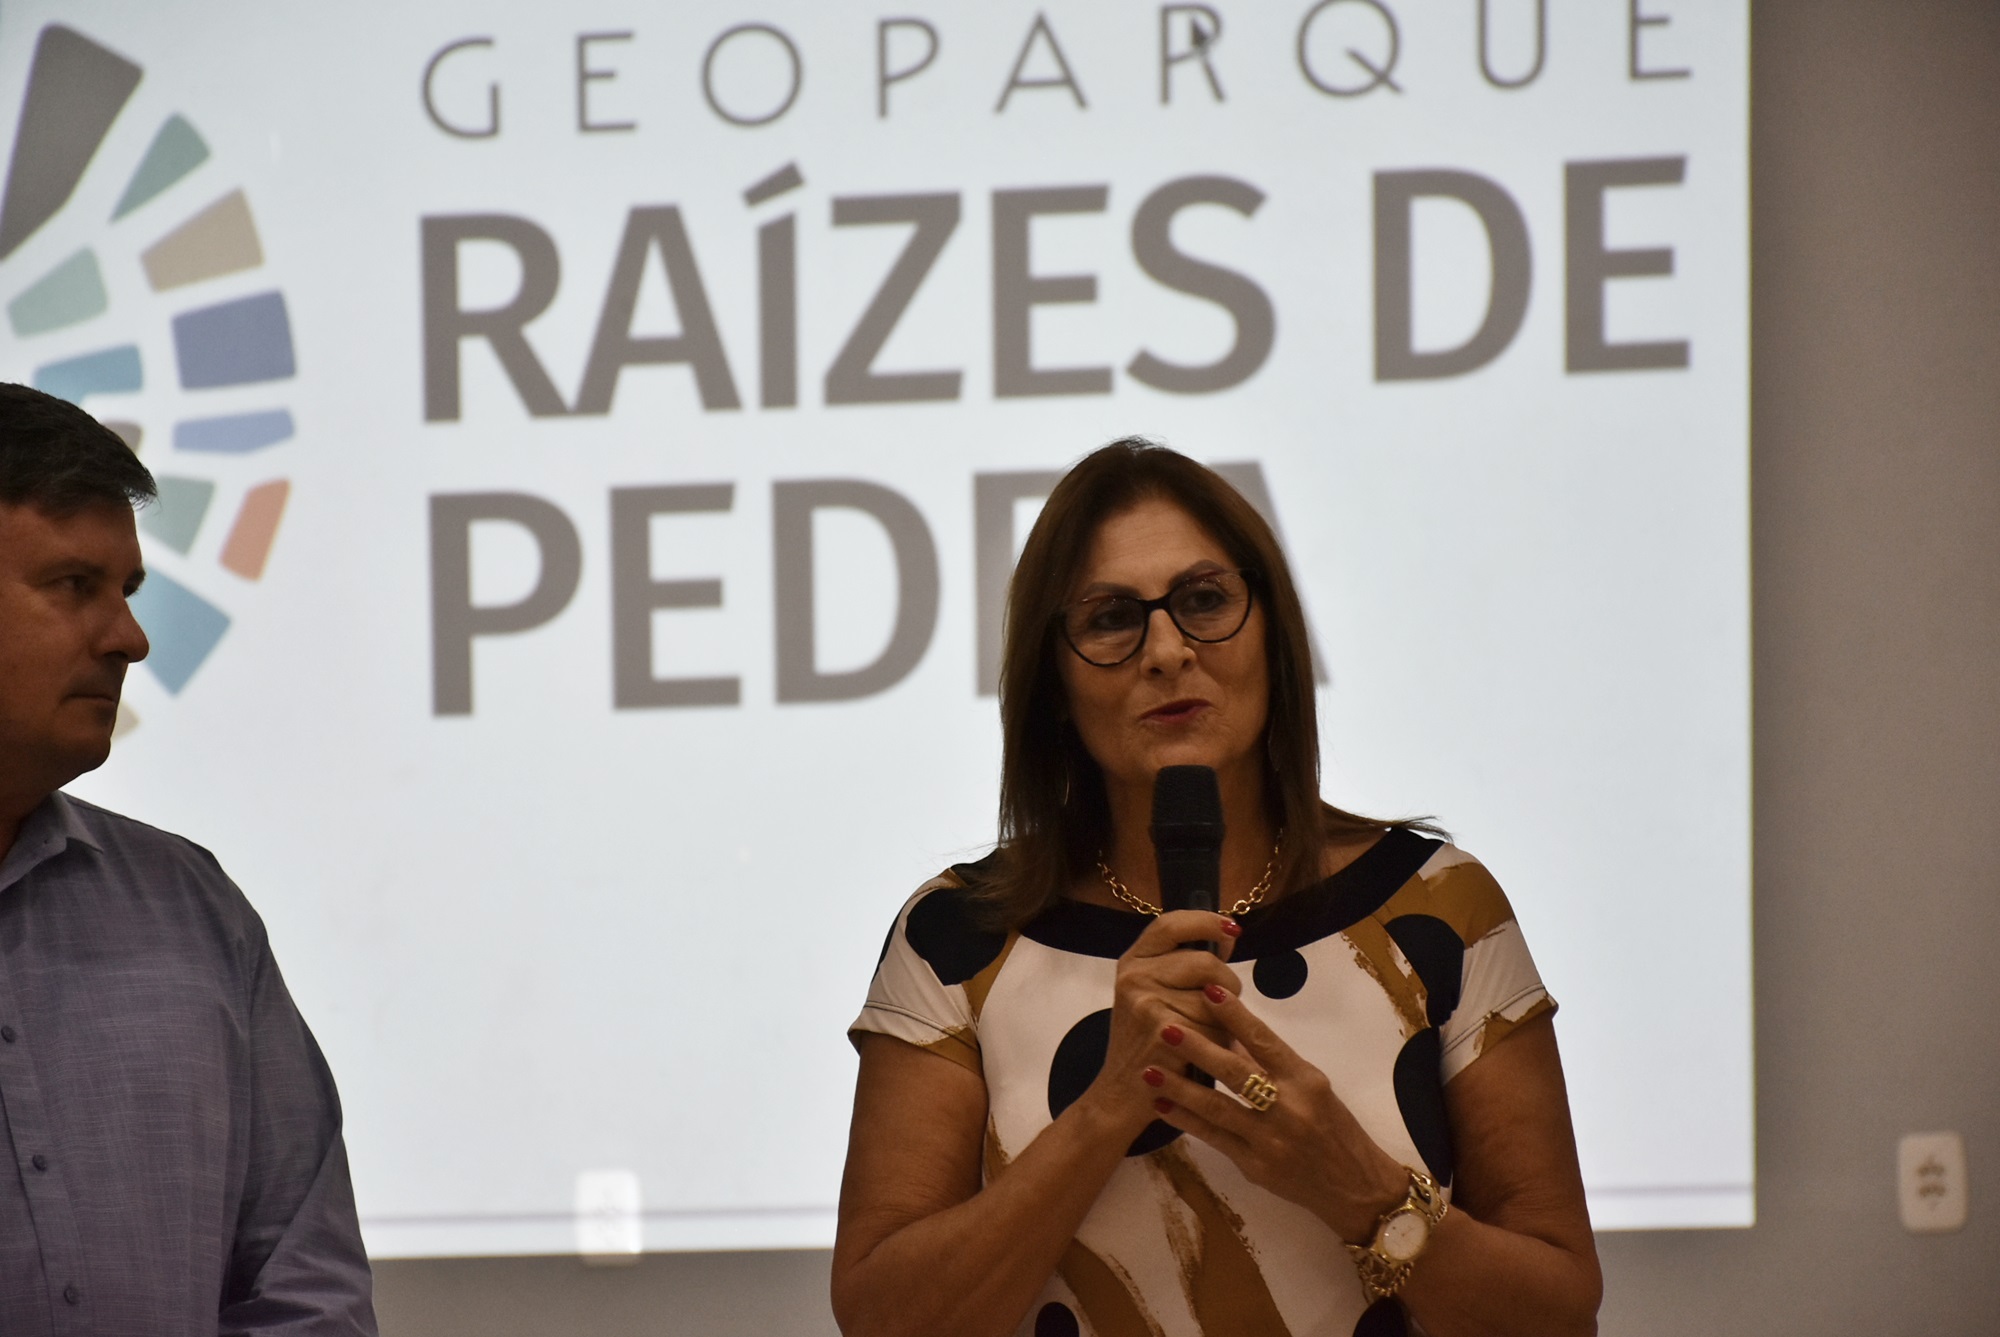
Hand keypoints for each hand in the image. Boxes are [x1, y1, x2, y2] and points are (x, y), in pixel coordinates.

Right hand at [1079, 911, 1243, 1137]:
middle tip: (1222, 1006)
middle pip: (1205, 962)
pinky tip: (1205, 1056)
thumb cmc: (1146, 1042)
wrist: (1120, 1093)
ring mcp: (1145, 1004)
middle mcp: (1134, 977)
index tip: (1233, 930)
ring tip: (1208, 1036)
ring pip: (1215, 999)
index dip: (1206, 922)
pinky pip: (1215, 1029)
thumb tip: (1226, 937)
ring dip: (1225, 1020)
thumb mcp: (1149, 994)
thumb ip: (1179, 966)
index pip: (1170, 925)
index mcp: (1132, 962)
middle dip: (1228, 983)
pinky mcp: (1162, 1033)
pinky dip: (1221, 1044)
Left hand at [1143, 983, 1408, 1241]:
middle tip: (1164, 1026)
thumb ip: (1272, 1063)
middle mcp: (1288, 1107)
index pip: (1265, 1041)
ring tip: (1148, 1069)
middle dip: (1197, 1048)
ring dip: (1179, 1087)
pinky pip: (1214, 1138)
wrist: (1354, 1186)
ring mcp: (1269, 1139)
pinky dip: (1186, 1121)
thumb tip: (1231, 1033)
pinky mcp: (1255, 1166)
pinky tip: (1162, 1105)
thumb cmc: (1334, 1127)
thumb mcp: (1312, 1086)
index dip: (1235, 1016)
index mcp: (1305, 1080)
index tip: (1209, 991)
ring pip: (1217, 1108)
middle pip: (1236, 1072)